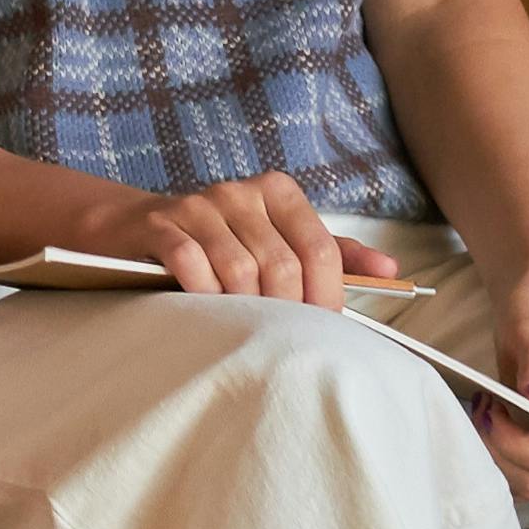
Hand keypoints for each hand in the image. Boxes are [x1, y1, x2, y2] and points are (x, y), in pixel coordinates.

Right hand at [96, 171, 383, 303]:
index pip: (320, 248)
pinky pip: (193, 265)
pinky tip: (201, 305)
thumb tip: (389, 270)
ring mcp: (199, 205)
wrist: (138, 229)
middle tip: (277, 336)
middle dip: (284, 310)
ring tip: (239, 324)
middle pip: (282, 265)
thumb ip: (333, 254)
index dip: (326, 297)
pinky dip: (202, 293)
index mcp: (278, 191)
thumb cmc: (222, 243)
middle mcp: (240, 192)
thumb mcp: (278, 240)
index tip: (319, 328)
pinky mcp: (162, 224)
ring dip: (242, 308)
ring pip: (240, 270)